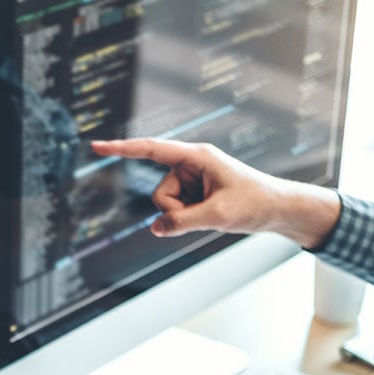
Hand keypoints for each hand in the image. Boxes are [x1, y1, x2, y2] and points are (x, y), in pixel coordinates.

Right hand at [91, 138, 339, 248]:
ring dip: (185, 217)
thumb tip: (156, 229)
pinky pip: (177, 212)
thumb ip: (182, 223)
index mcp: (196, 156)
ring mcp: (192, 181)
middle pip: (159, 193)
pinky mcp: (196, 194)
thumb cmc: (254, 203)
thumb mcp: (217, 216)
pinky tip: (212, 216)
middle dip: (176, 211)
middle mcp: (191, 165)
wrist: (278, 209)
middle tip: (206, 214)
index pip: (151, 150)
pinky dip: (190, 220)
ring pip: (167, 206)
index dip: (122, 149)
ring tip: (214, 214)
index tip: (95, 146)